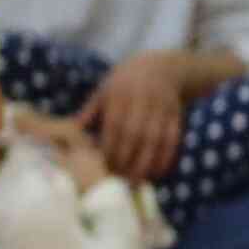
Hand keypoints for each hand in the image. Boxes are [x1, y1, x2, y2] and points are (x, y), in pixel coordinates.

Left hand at [79, 50, 190, 179]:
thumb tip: (72, 131)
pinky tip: (158, 172)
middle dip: (128, 159)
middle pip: (136, 134)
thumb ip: (90, 111)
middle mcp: (142, 99)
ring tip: (138, 181)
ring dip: (147, 162)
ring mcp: (161, 107)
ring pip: (156, 139)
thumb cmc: (125, 82)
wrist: (161, 67)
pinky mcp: (176, 114)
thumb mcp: (105, 90)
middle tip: (120, 179)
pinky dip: (166, 157)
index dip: (110, 147)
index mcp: (120, 93)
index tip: (105, 166)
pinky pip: (172, 139)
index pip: (115, 125)